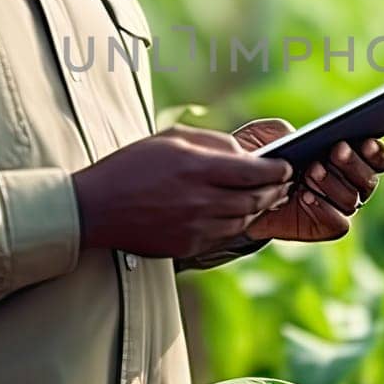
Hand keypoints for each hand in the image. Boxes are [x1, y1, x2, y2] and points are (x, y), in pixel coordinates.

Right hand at [72, 125, 292, 257]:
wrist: (97, 208)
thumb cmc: (132, 166)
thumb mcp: (172, 138)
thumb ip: (213, 143)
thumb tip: (245, 153)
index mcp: (198, 168)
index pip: (256, 171)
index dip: (278, 170)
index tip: (286, 166)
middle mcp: (201, 200)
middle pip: (256, 198)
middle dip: (275, 190)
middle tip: (283, 183)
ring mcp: (196, 226)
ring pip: (244, 219)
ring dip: (259, 208)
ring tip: (265, 198)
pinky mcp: (189, 245)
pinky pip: (225, 235)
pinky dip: (237, 223)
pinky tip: (238, 213)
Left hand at [232, 118, 383, 242]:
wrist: (238, 194)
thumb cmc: (259, 159)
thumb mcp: (266, 135)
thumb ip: (285, 130)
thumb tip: (305, 138)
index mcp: (347, 157)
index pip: (379, 159)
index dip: (378, 152)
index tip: (366, 142)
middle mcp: (348, 184)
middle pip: (370, 180)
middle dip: (354, 164)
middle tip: (336, 151)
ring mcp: (337, 207)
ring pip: (353, 199)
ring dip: (334, 184)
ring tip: (311, 171)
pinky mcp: (323, 226)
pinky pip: (339, 223)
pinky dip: (324, 209)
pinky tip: (305, 196)